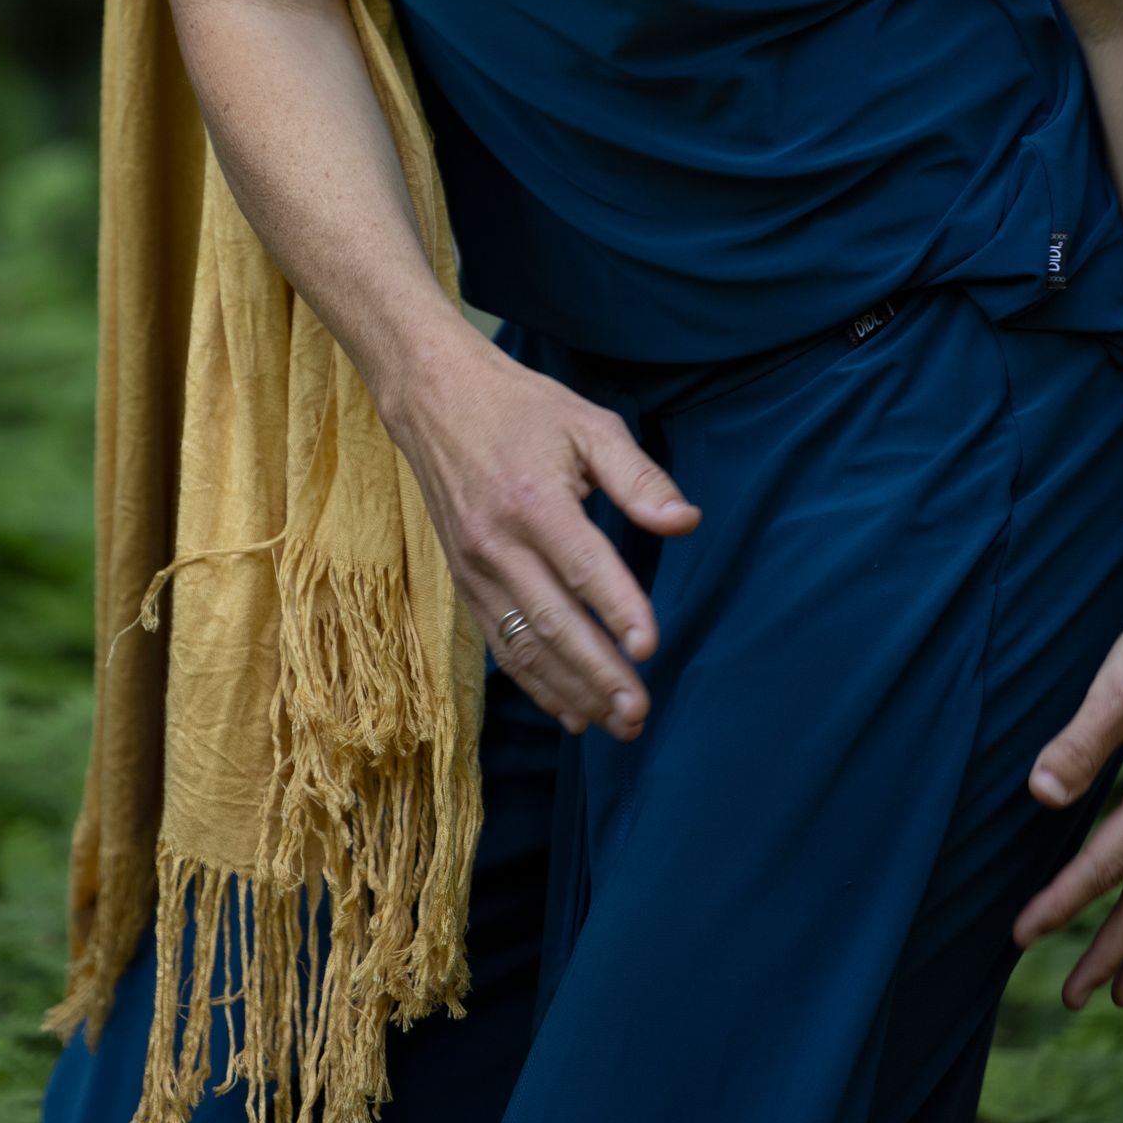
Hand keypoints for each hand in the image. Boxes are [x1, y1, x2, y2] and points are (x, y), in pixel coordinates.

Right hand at [384, 317, 700, 740]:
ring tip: (616, 723)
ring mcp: (475, 567)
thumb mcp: (587, 424)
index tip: (649, 648)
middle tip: (639, 711)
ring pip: (525, 645)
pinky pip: (501, 644)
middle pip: (552, 621)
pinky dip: (536, 684)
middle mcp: (497, 541)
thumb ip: (638, 478)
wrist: (436, 399)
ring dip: (572, 691)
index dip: (617, 608)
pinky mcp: (463, 582)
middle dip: (598, 673)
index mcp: (533, 498)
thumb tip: (686, 523)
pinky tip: (571, 710)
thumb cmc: (522, 409)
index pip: (581, 565)